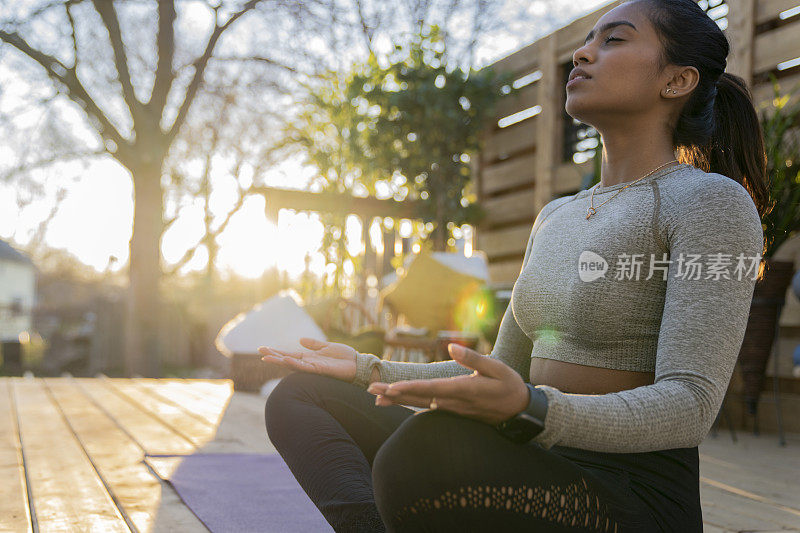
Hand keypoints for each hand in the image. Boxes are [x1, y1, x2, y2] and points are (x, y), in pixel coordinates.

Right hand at [258, 337, 357, 381]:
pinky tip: (285, 360)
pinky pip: (304, 367)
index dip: (277, 352)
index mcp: (309, 358)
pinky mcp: (320, 370)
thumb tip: (300, 339)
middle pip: (287, 360)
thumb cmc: (344, 357)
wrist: (357, 364)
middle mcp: (308, 364)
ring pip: (292, 365)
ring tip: (266, 357)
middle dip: (273, 356)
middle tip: (260, 352)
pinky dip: (294, 364)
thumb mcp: (326, 347)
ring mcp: (313, 368)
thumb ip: (313, 344)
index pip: (289, 355)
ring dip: (279, 361)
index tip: (263, 349)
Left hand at [366, 344, 529, 425]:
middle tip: (371, 389)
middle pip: (419, 399)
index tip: (391, 387)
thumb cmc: (509, 385)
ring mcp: (453, 408)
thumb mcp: (496, 367)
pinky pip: (428, 407)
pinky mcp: (454, 410)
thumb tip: (451, 346)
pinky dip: (411, 404)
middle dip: (395, 394)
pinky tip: (398, 402)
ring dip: (399, 400)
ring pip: (421, 405)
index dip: (410, 389)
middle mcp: (455, 402)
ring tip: (377, 397)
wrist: (519, 411)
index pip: (432, 389)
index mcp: (464, 389)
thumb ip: (473, 358)